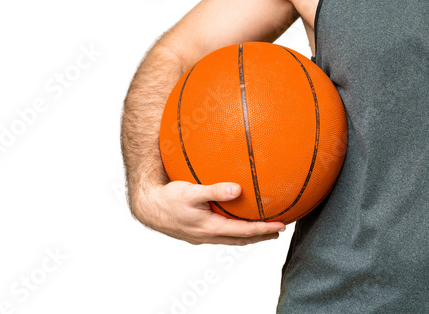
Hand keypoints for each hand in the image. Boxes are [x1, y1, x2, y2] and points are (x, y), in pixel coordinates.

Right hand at [131, 180, 286, 244]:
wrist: (147, 206)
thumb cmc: (168, 198)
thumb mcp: (191, 192)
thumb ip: (215, 190)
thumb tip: (238, 190)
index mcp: (210, 228)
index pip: (244, 231)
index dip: (264, 230)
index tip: (281, 226)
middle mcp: (207, 235)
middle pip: (241, 239)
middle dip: (261, 236)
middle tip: (278, 231)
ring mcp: (201, 235)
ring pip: (231, 238)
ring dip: (248, 234)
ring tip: (263, 229)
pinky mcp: (196, 230)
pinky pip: (221, 232)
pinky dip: (234, 229)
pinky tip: (234, 219)